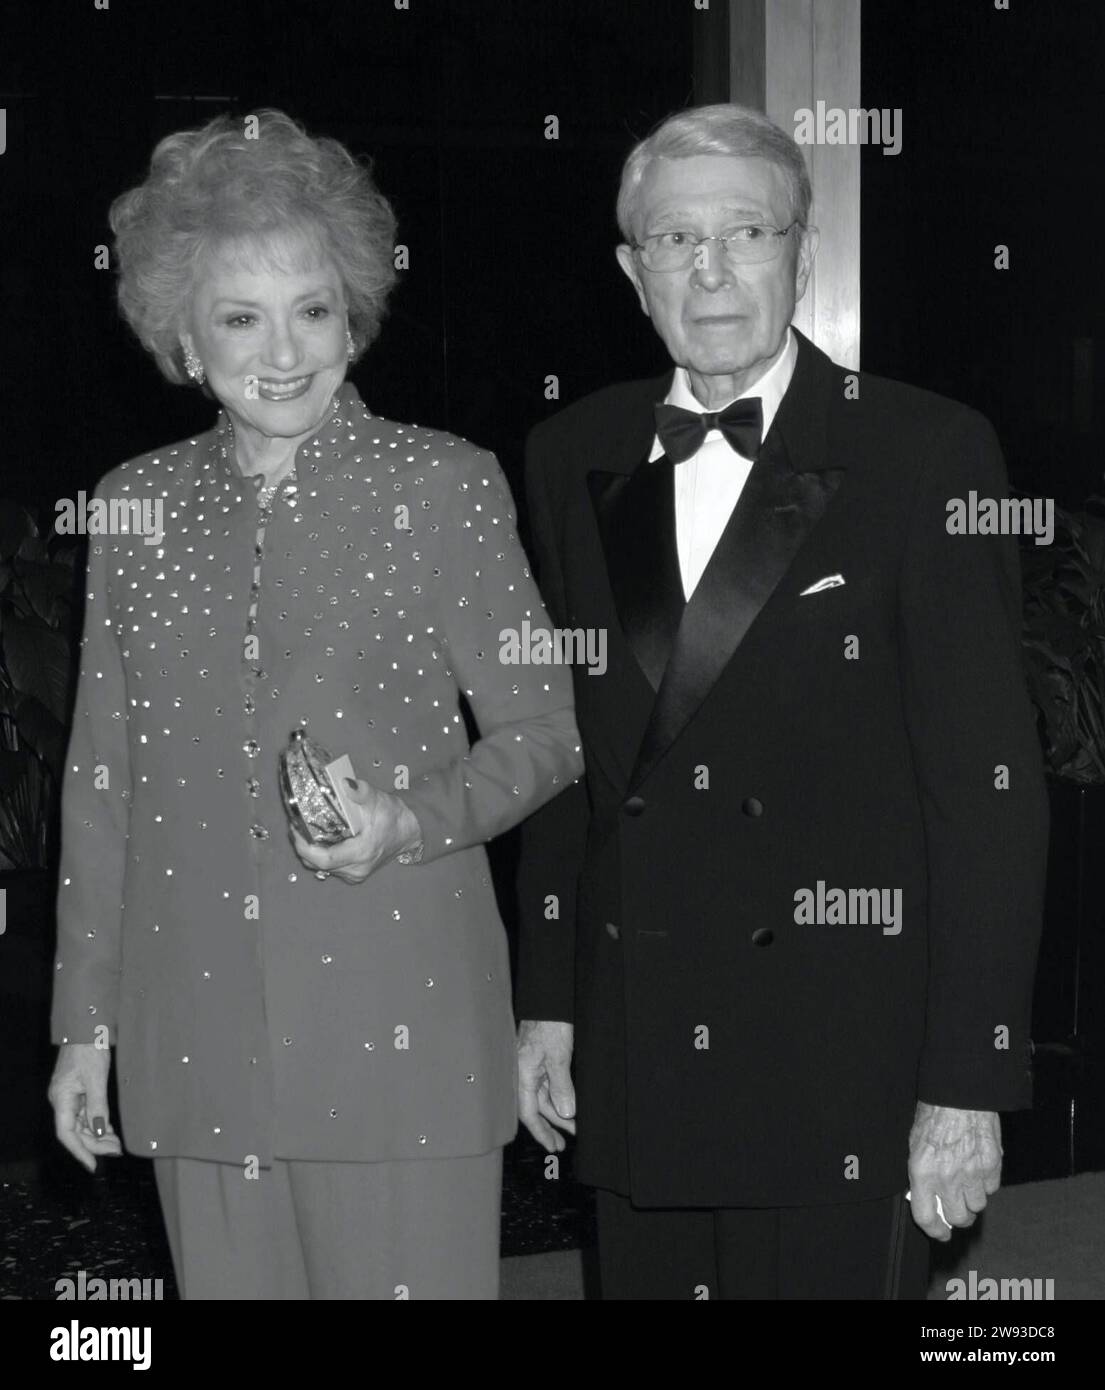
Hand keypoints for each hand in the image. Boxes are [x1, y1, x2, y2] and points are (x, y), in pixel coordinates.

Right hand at [48, 1043, 123, 1172]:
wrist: (88, 1026)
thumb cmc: (89, 1048)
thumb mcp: (96, 1078)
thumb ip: (97, 1106)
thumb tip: (99, 1131)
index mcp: (61, 1098)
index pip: (66, 1134)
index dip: (79, 1152)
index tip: (93, 1166)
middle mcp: (62, 1099)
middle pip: (75, 1131)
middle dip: (94, 1144)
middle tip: (116, 1151)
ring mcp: (69, 1095)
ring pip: (82, 1124)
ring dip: (98, 1135)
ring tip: (117, 1144)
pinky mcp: (78, 1090)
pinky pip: (86, 1113)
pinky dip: (98, 1123)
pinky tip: (110, 1130)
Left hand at [291, 778, 421, 883]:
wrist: (409, 831)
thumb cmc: (394, 817)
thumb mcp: (378, 800)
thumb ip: (360, 792)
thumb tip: (344, 783)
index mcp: (361, 853)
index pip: (324, 859)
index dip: (304, 847)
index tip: (295, 830)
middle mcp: (356, 868)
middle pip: (317, 864)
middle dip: (302, 846)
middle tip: (295, 825)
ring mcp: (354, 874)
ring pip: (321, 868)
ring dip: (309, 851)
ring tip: (303, 830)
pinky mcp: (353, 874)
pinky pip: (329, 868)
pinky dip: (319, 855)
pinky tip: (317, 839)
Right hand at [517, 1019, 575, 1151]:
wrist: (550, 998)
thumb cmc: (550, 1024)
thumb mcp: (558, 1057)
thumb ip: (561, 1087)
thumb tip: (566, 1114)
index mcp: (522, 1075)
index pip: (529, 1113)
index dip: (541, 1132)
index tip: (553, 1146)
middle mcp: (524, 1072)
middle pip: (536, 1107)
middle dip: (551, 1125)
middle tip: (564, 1143)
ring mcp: (532, 1064)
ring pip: (543, 1096)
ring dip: (557, 1110)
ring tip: (573, 1125)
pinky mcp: (540, 1057)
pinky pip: (547, 1083)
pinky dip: (558, 1095)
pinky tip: (568, 1103)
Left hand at [907, 1101, 1001, 1241]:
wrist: (960, 1094)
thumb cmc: (934, 1114)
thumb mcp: (915, 1143)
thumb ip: (921, 1174)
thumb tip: (926, 1196)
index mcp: (922, 1172)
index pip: (926, 1217)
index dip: (934, 1230)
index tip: (940, 1232)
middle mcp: (948, 1177)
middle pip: (958, 1218)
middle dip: (957, 1215)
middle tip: (955, 1205)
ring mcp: (973, 1173)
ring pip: (978, 1206)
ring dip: (972, 1199)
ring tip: (966, 1181)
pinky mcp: (993, 1166)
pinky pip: (991, 1188)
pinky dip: (985, 1183)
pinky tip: (978, 1167)